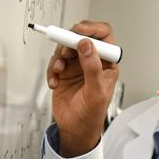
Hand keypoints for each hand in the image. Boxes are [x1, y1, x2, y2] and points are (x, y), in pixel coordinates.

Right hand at [46, 20, 118, 156]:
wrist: (75, 129)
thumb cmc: (91, 115)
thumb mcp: (96, 92)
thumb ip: (93, 67)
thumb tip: (87, 45)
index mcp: (107, 62)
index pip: (103, 35)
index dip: (91, 29)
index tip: (78, 31)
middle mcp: (92, 60)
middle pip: (80, 37)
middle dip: (70, 41)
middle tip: (65, 51)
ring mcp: (77, 65)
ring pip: (65, 47)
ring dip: (59, 57)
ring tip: (59, 71)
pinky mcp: (64, 72)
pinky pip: (54, 62)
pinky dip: (51, 71)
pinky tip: (54, 82)